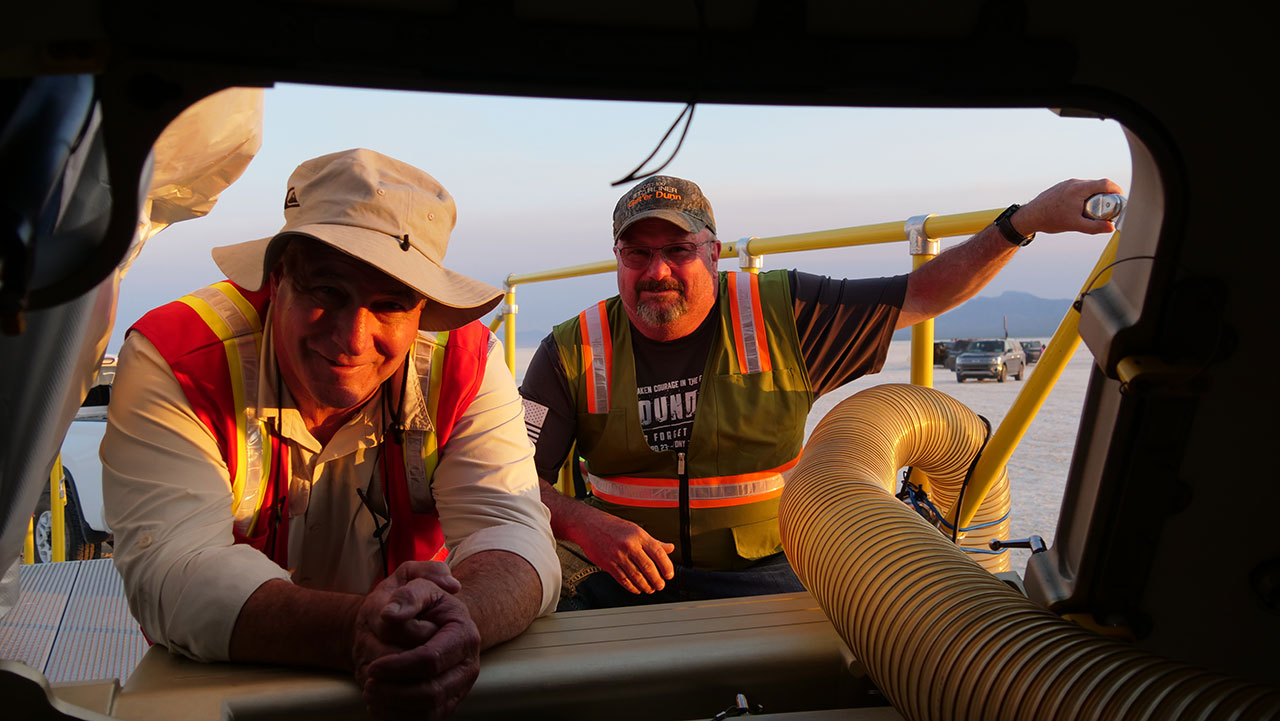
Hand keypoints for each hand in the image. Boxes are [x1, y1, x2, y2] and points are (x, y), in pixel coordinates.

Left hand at [351, 561, 481, 719]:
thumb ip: (407, 593)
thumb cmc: (412, 602)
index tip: (375, 666)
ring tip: (370, 691)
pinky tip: (379, 702)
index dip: (399, 667)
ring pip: (428, 711)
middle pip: (431, 691)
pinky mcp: (447, 704)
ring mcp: (459, 687)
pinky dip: (397, 716)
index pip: (431, 660)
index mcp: (464, 633)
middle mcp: (467, 664)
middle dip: (394, 690)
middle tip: (369, 679)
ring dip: (393, 705)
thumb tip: (393, 615)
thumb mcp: (410, 581)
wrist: (415, 620)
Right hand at [571, 509, 675, 593]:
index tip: (669, 575)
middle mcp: (629, 545)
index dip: (666, 566)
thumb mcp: (636, 530)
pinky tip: (637, 589)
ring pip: (636, 576)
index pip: (658, 553)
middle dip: (657, 580)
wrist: (589, 526)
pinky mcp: (608, 564)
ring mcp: (618, 556)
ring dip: (646, 586)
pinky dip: (632, 587)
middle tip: (660, 585)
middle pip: (648, 567)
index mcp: (639, 535)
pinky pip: (623, 580)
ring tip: (650, 588)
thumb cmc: (614, 527)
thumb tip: (670, 548)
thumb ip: (654, 541)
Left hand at [1013, 178, 1125, 236]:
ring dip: (1096, 196)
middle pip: (1098, 185)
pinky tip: (1083, 208)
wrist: (1030, 216)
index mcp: (1079, 189)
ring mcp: (1068, 183)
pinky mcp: (1063, 186)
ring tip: (1095, 211)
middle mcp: (1074, 183)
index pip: (1105, 183)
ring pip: (1089, 186)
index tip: (1121, 199)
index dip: (1117, 190)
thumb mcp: (1075, 225)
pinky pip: (1080, 188)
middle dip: (1107, 196)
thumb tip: (1111, 227)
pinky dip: (1086, 196)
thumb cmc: (1050, 220)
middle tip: (1110, 209)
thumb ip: (1094, 227)